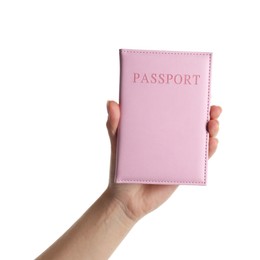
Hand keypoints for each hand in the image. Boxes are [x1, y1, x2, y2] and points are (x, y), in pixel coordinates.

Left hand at [106, 101, 221, 221]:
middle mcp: (170, 138)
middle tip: (213, 109)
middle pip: (192, 122)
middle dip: (207, 114)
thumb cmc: (121, 167)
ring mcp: (179, 153)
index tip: (196, 92)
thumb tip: (110, 102)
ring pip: (200, 139)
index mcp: (157, 128)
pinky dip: (209, 150)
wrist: (126, 198)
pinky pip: (200, 159)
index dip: (188, 101)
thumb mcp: (117, 143)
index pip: (175, 110)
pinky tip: (212, 143)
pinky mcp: (183, 169)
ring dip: (212, 130)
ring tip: (213, 124)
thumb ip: (114, 124)